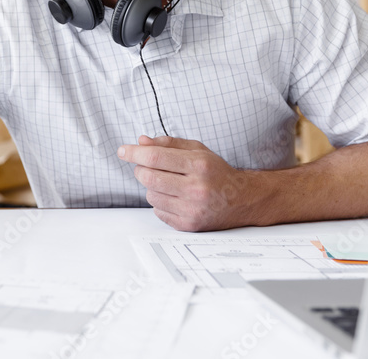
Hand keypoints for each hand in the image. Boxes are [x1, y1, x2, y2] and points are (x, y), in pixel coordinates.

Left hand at [117, 135, 256, 231]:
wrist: (243, 200)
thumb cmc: (217, 172)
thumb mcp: (198, 150)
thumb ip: (168, 144)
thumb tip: (141, 142)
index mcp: (199, 164)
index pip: (155, 157)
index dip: (134, 153)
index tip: (123, 151)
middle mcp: (196, 188)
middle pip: (149, 177)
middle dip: (140, 169)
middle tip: (144, 166)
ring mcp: (192, 209)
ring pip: (151, 195)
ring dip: (151, 187)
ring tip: (167, 183)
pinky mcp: (189, 224)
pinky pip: (158, 212)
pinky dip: (159, 203)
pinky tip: (174, 197)